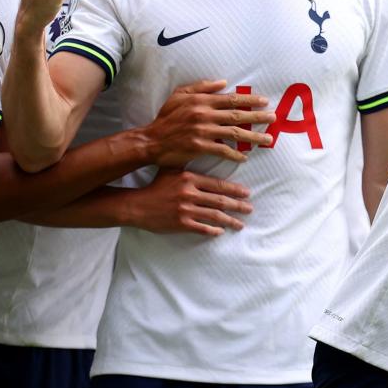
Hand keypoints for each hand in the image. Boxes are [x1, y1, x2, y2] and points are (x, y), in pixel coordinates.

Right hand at [127, 169, 252, 235]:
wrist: (138, 205)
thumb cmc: (155, 186)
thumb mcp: (171, 170)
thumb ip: (187, 166)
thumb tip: (202, 155)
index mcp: (190, 179)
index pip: (218, 184)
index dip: (234, 189)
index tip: (247, 192)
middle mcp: (190, 194)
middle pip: (220, 200)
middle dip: (238, 205)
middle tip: (250, 208)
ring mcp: (186, 210)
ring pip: (214, 216)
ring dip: (230, 220)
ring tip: (240, 224)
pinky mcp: (181, 224)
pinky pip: (202, 228)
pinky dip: (213, 231)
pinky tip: (220, 232)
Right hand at [144, 80, 275, 165]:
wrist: (151, 140)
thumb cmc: (166, 118)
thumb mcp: (179, 95)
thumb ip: (201, 87)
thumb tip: (223, 82)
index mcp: (201, 100)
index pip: (231, 99)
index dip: (249, 100)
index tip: (264, 101)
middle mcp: (204, 114)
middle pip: (237, 114)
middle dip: (258, 116)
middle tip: (273, 118)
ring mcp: (203, 131)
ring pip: (234, 132)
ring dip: (253, 136)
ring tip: (267, 139)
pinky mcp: (200, 147)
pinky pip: (222, 149)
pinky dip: (235, 153)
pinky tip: (244, 156)